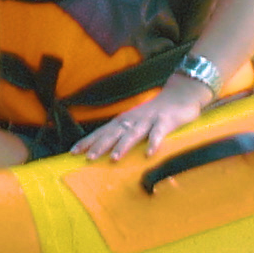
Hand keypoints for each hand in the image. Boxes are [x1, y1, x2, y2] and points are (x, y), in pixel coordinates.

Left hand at [71, 76, 213, 161]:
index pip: (102, 131)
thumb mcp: (136, 120)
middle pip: (114, 132)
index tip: (73, 152)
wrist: (180, 94)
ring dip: (122, 145)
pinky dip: (153, 142)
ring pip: (133, 133)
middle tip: (88, 157)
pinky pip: (158, 133)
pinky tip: (148, 153)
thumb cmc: (156, 112)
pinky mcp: (165, 121)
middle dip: (100, 144)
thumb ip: (124, 132)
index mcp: (125, 120)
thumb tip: (106, 147)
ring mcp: (149, 120)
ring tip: (113, 158)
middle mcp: (133, 119)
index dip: (88, 141)